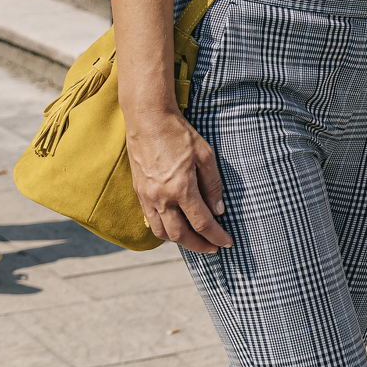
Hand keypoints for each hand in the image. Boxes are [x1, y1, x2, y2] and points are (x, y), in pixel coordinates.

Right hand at [125, 105, 232, 253]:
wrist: (148, 118)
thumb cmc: (179, 133)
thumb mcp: (205, 155)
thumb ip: (212, 185)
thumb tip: (218, 210)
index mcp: (181, 189)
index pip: (202, 223)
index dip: (217, 237)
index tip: (228, 243)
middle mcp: (161, 198)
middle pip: (180, 235)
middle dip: (199, 246)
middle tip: (213, 248)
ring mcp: (147, 197)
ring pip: (162, 232)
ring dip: (179, 240)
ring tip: (195, 239)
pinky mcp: (139, 192)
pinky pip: (151, 220)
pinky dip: (164, 228)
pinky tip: (175, 224)